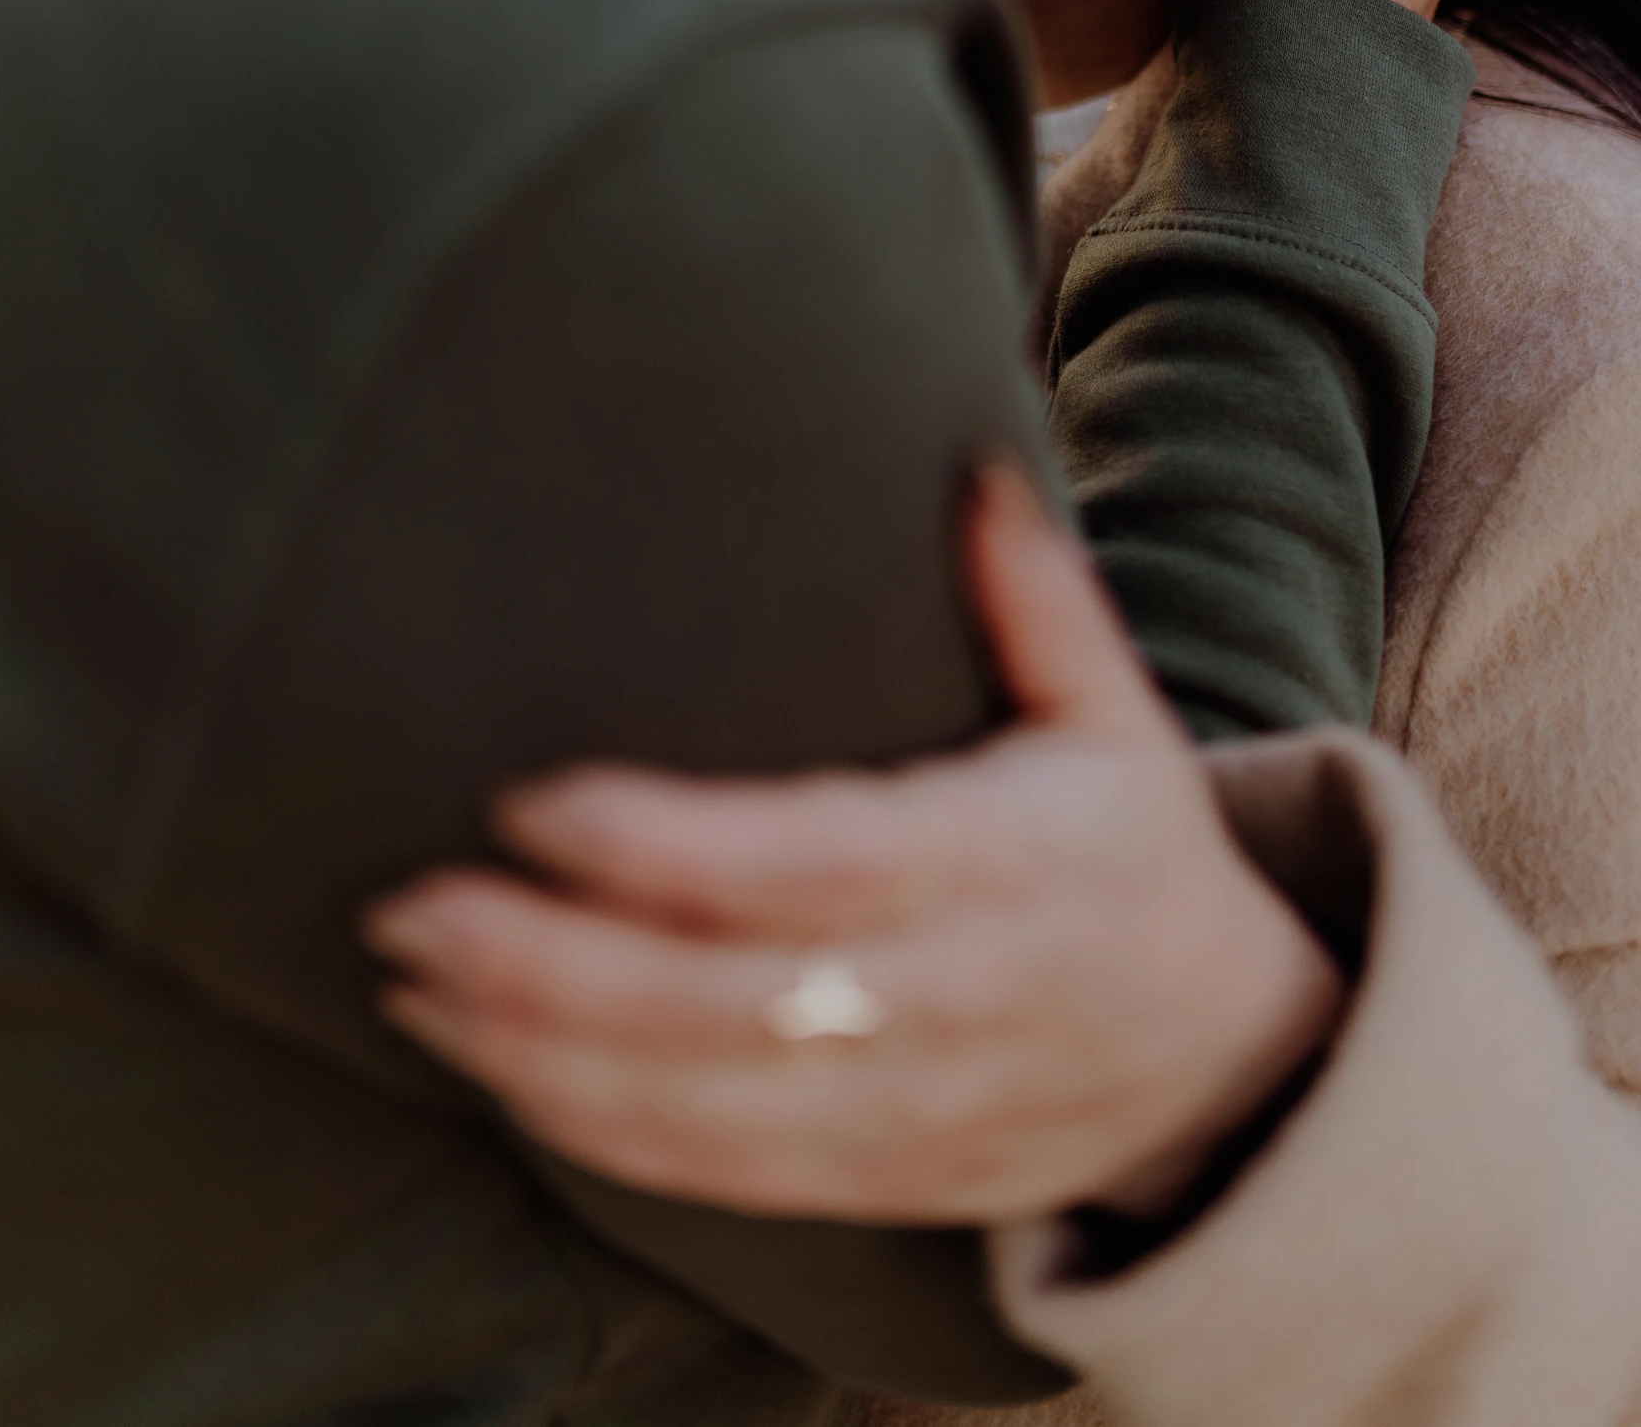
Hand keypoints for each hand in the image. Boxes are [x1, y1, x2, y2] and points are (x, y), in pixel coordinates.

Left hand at [365, 468, 1344, 1225]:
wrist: (1226, 1059)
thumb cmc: (1136, 853)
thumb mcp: (1116, 716)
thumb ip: (1039, 595)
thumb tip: (971, 461)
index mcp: (1009, 868)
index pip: (818, 866)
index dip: (669, 851)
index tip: (535, 803)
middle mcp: (956, 1000)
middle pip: (727, 1007)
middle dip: (554, 968)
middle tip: (413, 904)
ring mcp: (916, 1107)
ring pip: (703, 1108)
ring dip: (542, 1057)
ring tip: (418, 983)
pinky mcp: (882, 1178)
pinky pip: (719, 1178)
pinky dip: (596, 1135)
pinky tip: (497, 1070)